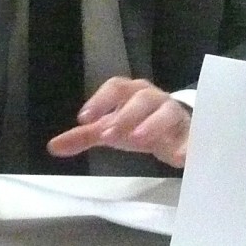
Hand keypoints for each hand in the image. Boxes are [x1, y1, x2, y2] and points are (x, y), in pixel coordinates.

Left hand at [47, 77, 189, 167]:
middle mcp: (155, 99)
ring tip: (138, 141)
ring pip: (166, 112)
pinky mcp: (192, 133)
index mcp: (133, 93)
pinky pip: (192, 136)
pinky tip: (179, 158)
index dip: (101, 100)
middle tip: (109, 135)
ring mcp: (175, 114)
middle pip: (141, 98)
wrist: (177, 129)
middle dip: (125, 115)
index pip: (116, 87)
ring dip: (152, 125)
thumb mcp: (112, 128)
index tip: (84, 118)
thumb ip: (84, 136)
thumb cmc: (140, 123)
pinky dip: (186, 145)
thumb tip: (52, 147)